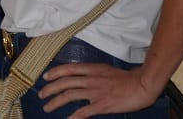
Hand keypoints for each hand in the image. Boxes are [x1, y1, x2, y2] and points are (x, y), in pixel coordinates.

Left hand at [38, 62, 160, 117]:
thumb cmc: (126, 79)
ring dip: (55, 102)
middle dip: (50, 88)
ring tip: (47, 107)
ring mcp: (95, 92)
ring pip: (69, 95)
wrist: (141, 85)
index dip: (55, 72)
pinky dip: (73, 117)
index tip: (45, 77)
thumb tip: (81, 76)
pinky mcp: (101, 105)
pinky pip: (83, 112)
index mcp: (92, 69)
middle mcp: (91, 79)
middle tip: (41, 95)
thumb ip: (93, 72)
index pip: (68, 68)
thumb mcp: (106, 70)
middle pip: (65, 82)